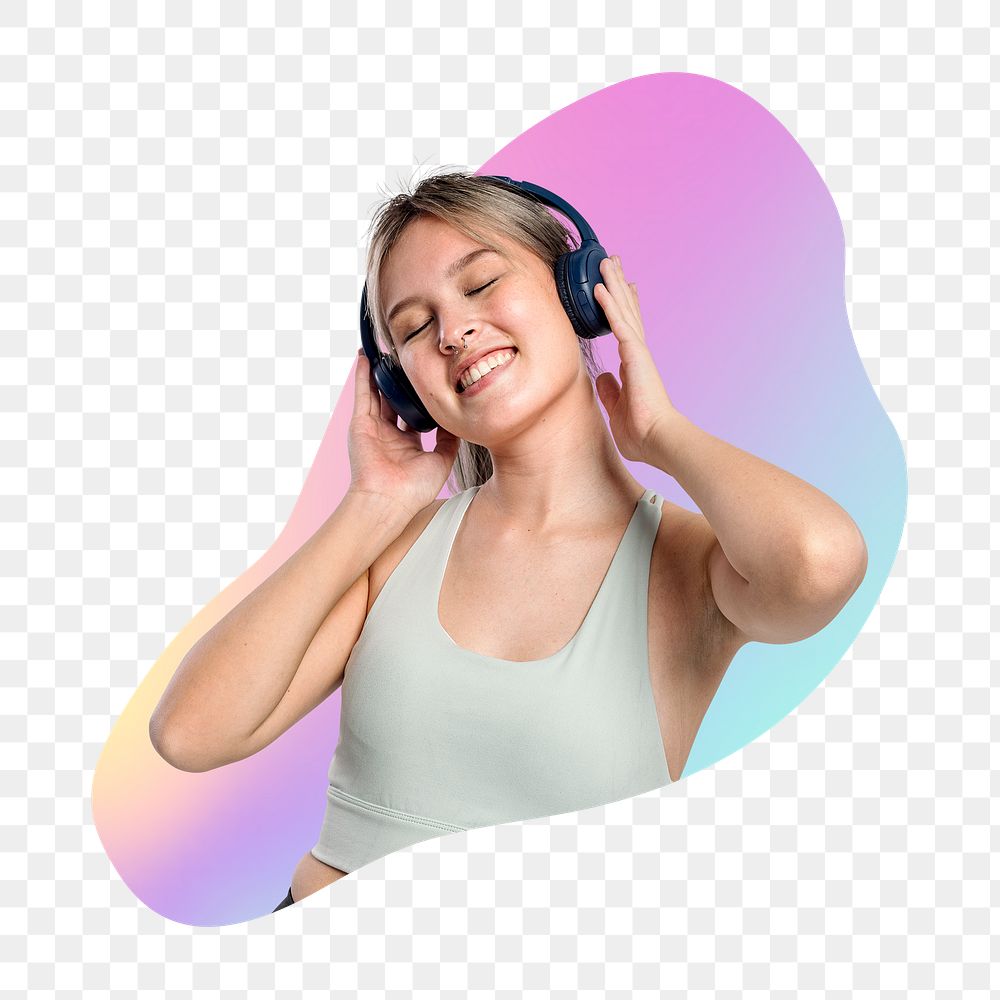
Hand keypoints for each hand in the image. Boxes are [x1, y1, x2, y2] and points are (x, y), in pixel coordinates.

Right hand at [347, 350, 460, 515]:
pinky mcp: (360, 424)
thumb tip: (457, 422)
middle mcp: (388, 435)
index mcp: (406, 445)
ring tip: (385, 352)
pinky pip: (362, 393)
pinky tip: (366, 357)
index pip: (413, 416)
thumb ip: (448, 440)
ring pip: (376, 393)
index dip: (420, 400)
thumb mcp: (441, 461)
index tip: (429, 383)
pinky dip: (362, 375)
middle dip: (399, 382)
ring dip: (379, 373)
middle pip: (394, 401)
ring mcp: (372, 429)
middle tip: (406, 361)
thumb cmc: (414, 490)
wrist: (388, 500)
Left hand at [593, 254, 678, 463]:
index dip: (623, 309)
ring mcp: (637, 352)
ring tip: (604, 260)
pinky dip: (608, 303)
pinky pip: (618, 323)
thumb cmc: (643, 434)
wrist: (659, 440)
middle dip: (618, 285)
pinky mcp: (634, 354)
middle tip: (612, 262)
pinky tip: (598, 286)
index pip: (628, 330)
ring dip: (612, 284)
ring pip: (622, 309)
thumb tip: (603, 379)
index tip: (622, 290)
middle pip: (626, 311)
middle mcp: (638, 354)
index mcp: (635, 367)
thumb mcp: (618, 410)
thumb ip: (611, 393)